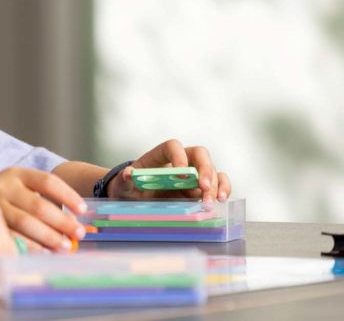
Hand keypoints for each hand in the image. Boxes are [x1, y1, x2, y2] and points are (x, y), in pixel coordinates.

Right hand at [0, 168, 86, 250]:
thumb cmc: (0, 195)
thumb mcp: (16, 185)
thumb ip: (40, 195)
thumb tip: (74, 219)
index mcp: (17, 173)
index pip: (48, 181)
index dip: (68, 196)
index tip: (83, 210)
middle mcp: (4, 186)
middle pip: (39, 205)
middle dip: (62, 222)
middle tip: (78, 234)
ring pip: (25, 223)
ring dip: (48, 238)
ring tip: (65, 246)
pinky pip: (11, 237)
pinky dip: (29, 247)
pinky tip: (42, 253)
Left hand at [108, 139, 231, 202]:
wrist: (139, 199)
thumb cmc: (132, 188)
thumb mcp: (124, 185)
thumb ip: (125, 181)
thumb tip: (128, 175)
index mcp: (160, 155)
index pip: (173, 146)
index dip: (179, 156)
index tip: (180, 173)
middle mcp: (181, 160)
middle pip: (199, 154)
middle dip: (205, 169)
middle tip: (204, 187)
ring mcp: (194, 173)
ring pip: (212, 169)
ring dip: (216, 184)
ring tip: (212, 201)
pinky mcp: (202, 187)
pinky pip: (219, 182)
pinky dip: (223, 189)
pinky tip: (221, 200)